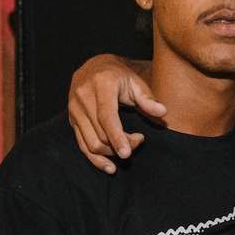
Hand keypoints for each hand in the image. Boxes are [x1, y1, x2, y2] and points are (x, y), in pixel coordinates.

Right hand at [66, 55, 166, 172]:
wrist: (93, 67)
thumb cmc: (118, 76)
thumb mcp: (135, 82)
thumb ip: (147, 98)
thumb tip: (162, 112)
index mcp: (101, 84)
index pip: (106, 116)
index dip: (117, 136)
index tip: (127, 153)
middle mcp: (83, 96)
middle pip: (100, 133)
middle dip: (121, 144)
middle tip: (139, 140)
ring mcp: (74, 109)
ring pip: (90, 143)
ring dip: (111, 153)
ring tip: (128, 148)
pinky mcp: (72, 120)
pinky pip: (82, 145)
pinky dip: (96, 159)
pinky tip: (110, 167)